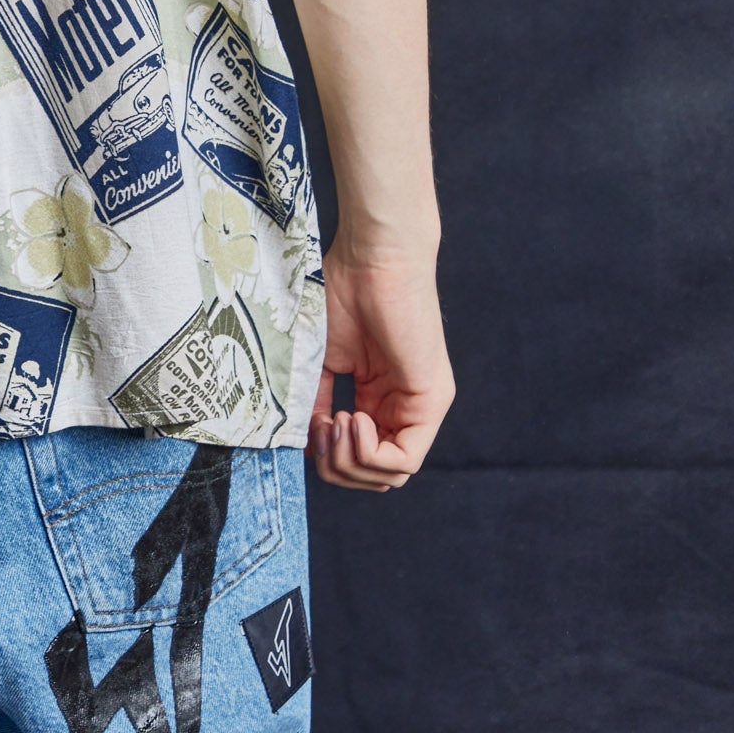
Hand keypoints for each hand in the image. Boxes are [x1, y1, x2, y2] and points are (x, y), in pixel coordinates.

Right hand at [307, 248, 453, 491]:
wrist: (372, 256)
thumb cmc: (344, 292)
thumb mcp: (321, 359)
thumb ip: (314, 400)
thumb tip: (302, 443)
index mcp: (378, 397)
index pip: (360, 458)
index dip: (329, 457)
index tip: (309, 426)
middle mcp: (403, 407)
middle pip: (375, 476)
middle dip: (338, 466)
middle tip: (320, 430)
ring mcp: (420, 407)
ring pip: (390, 475)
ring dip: (350, 460)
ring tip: (335, 421)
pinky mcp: (431, 401)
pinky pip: (404, 460)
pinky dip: (368, 452)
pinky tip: (350, 417)